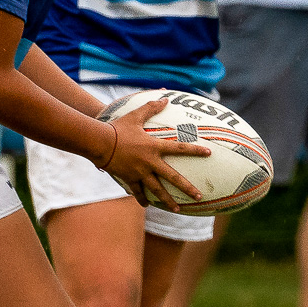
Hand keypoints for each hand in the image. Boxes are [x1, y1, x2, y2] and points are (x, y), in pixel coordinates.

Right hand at [98, 97, 210, 211]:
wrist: (99, 142)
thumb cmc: (117, 127)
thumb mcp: (135, 115)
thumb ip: (151, 107)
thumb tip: (165, 96)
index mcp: (154, 147)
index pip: (180, 148)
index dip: (195, 150)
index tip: (209, 154)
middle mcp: (150, 162)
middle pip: (173, 178)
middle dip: (187, 188)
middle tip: (199, 197)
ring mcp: (140, 172)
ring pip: (157, 190)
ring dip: (168, 201)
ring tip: (178, 210)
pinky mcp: (129, 178)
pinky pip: (138, 191)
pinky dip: (142, 198)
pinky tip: (147, 205)